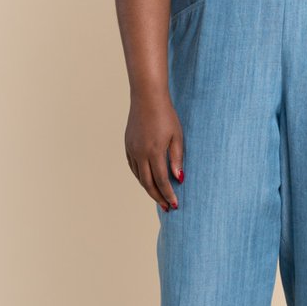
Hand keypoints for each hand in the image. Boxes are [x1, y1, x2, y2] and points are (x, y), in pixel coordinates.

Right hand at [125, 91, 184, 211]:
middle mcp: (140, 153)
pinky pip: (133, 167)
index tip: (175, 205)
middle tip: (167, 207)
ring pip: (139, 177)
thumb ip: (177, 158)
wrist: (147, 98)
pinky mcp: (128, 145)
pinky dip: (141, 177)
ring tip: (159, 197)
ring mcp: (132, 150)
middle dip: (158, 197)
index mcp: (154, 152)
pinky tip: (148, 181)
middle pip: (148, 183)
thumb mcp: (177, 136)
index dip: (168, 194)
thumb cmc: (166, 115)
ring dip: (149, 189)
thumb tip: (179, 178)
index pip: (161, 181)